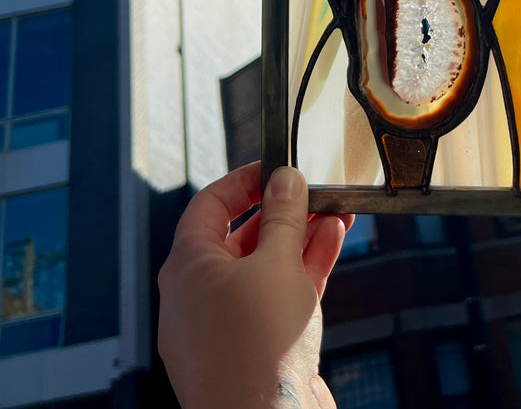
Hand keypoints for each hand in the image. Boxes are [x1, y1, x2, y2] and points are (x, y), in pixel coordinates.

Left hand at [157, 163, 352, 408]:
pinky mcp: (252, 352)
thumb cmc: (257, 352)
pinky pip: (273, 300)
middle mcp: (198, 298)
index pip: (209, 206)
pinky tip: (330, 244)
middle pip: (239, 238)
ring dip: (299, 239)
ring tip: (334, 213)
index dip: (243, 182)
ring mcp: (224, 329)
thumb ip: (283, 217)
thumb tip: (285, 180)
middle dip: (280, 213)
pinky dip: (301, 273)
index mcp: (186, 270)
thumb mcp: (276, 263)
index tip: (274, 167)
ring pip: (262, 270)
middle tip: (311, 192)